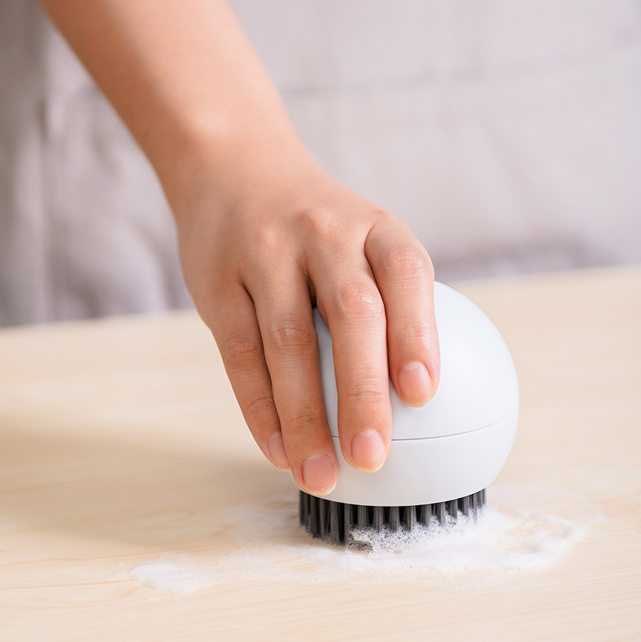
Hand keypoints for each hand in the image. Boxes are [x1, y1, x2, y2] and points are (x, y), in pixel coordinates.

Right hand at [174, 148, 439, 495]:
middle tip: (373, 457)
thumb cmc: (319, 228)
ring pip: (288, 341)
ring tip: (321, 475)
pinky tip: (279, 451)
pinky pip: (239, 353)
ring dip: (305, 416)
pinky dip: (260, 409)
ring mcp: (265, 253)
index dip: (417, 333)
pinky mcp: (217, 281)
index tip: (423, 395)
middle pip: (351, 313)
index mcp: (374, 226)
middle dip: (362, 392)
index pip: (405, 273)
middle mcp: (323, 232)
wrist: (235, 166)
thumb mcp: (364, 236)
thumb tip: (422, 402)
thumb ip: (391, 302)